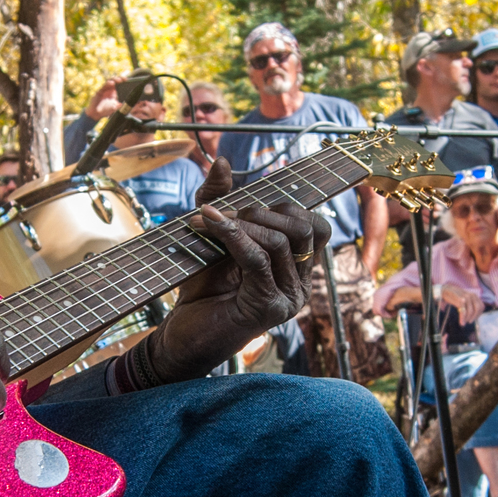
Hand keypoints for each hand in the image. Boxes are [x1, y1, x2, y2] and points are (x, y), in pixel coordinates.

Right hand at [83, 76, 130, 121]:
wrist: (96, 114)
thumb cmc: (106, 110)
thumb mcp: (114, 108)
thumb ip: (117, 106)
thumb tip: (121, 104)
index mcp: (114, 92)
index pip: (119, 84)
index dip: (122, 81)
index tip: (127, 80)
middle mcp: (109, 90)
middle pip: (114, 81)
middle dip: (119, 79)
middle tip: (124, 79)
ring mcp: (104, 90)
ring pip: (109, 81)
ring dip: (114, 80)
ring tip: (119, 80)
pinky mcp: (99, 91)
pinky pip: (103, 86)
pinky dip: (108, 84)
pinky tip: (112, 83)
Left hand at [153, 200, 331, 377]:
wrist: (181, 335)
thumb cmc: (200, 287)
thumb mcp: (211, 235)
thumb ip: (219, 199)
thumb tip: (222, 161)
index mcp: (298, 268)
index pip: (316, 225)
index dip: (285, 205)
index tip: (245, 203)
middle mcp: (301, 284)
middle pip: (304, 228)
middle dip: (262, 210)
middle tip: (223, 213)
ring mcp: (289, 298)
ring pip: (280, 241)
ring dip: (240, 223)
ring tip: (206, 220)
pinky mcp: (268, 308)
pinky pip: (258, 260)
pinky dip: (232, 236)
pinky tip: (208, 224)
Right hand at [438, 284, 484, 326]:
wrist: (444, 290)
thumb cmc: (454, 296)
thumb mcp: (464, 298)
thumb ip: (470, 304)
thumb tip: (473, 315)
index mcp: (474, 295)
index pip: (481, 306)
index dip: (479, 314)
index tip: (474, 318)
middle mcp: (471, 295)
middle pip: (478, 309)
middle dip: (474, 317)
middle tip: (469, 321)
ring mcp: (466, 297)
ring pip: (470, 311)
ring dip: (467, 318)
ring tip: (463, 322)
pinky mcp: (460, 300)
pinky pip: (463, 312)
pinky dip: (463, 318)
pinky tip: (461, 323)